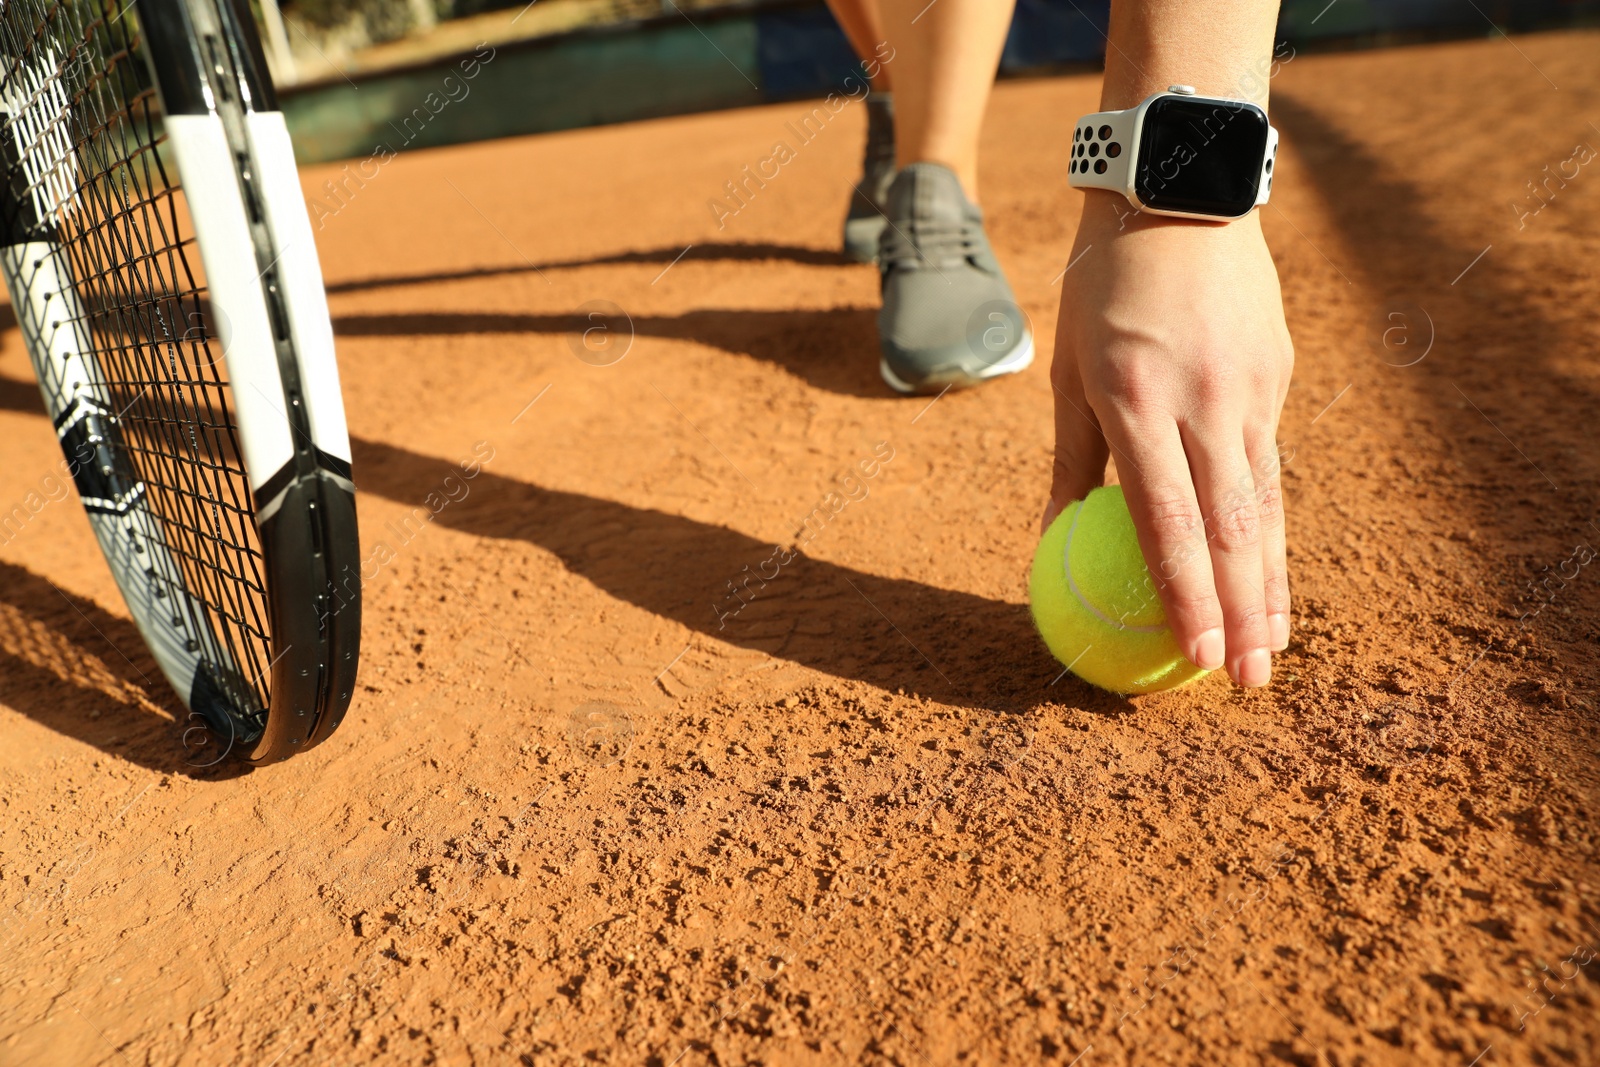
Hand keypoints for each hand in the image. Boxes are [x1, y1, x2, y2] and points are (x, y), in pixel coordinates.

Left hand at [1045, 193, 1293, 686]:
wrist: (1180, 195)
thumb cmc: (1102, 290)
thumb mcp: (1069, 371)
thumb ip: (1068, 461)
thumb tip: (1052, 543)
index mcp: (1134, 400)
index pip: (1165, 520)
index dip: (1182, 594)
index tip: (1188, 655)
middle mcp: (1200, 402)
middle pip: (1230, 530)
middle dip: (1240, 614)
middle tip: (1246, 681)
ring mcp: (1249, 390)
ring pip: (1265, 507)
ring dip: (1270, 585)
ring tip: (1274, 648)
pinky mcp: (1276, 379)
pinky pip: (1273, 469)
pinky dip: (1275, 530)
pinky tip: (1275, 575)